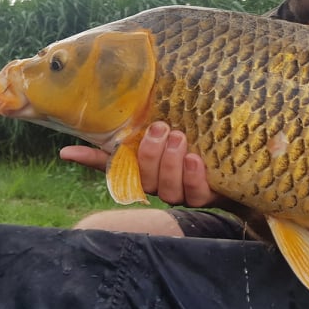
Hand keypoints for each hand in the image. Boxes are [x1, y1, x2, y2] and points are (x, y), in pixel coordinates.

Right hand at [61, 121, 219, 207]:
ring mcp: (182, 194)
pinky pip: (195, 194)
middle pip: (144, 178)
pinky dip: (194, 176)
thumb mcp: (178, 131)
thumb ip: (152, 124)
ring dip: (170, 162)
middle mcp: (160, 185)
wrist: (240, 168)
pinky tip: (195, 159)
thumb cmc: (202, 144)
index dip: (91, 160)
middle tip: (162, 128)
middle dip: (150, 153)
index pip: (114, 167)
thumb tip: (125, 109)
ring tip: (180, 138)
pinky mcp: (206, 199)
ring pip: (168, 189)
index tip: (68, 151)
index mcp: (147, 168)